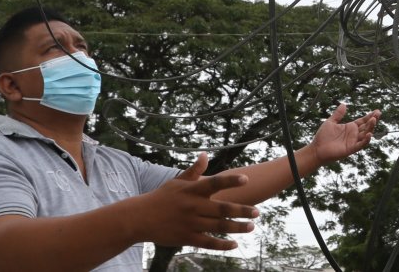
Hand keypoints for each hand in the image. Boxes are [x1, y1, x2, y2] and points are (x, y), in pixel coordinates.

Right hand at [133, 152, 258, 249]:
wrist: (140, 218)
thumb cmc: (162, 197)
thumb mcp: (177, 182)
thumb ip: (194, 171)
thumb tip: (205, 155)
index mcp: (192, 190)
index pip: (214, 183)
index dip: (230, 181)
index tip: (246, 179)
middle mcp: (193, 206)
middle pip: (222, 209)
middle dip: (241, 211)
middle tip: (257, 212)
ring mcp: (190, 223)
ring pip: (218, 226)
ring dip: (237, 228)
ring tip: (251, 226)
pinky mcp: (187, 238)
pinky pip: (208, 242)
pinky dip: (222, 244)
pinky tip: (234, 245)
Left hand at [309, 104, 381, 164]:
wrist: (317, 149)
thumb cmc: (323, 136)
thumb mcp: (330, 122)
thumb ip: (338, 114)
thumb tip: (343, 104)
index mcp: (350, 128)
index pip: (362, 121)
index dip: (369, 116)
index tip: (377, 111)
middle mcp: (353, 134)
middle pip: (366, 127)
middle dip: (373, 120)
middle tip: (378, 113)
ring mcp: (353, 141)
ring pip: (365, 134)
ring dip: (370, 128)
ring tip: (373, 120)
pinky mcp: (351, 148)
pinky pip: (360, 145)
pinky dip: (366, 140)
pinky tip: (369, 134)